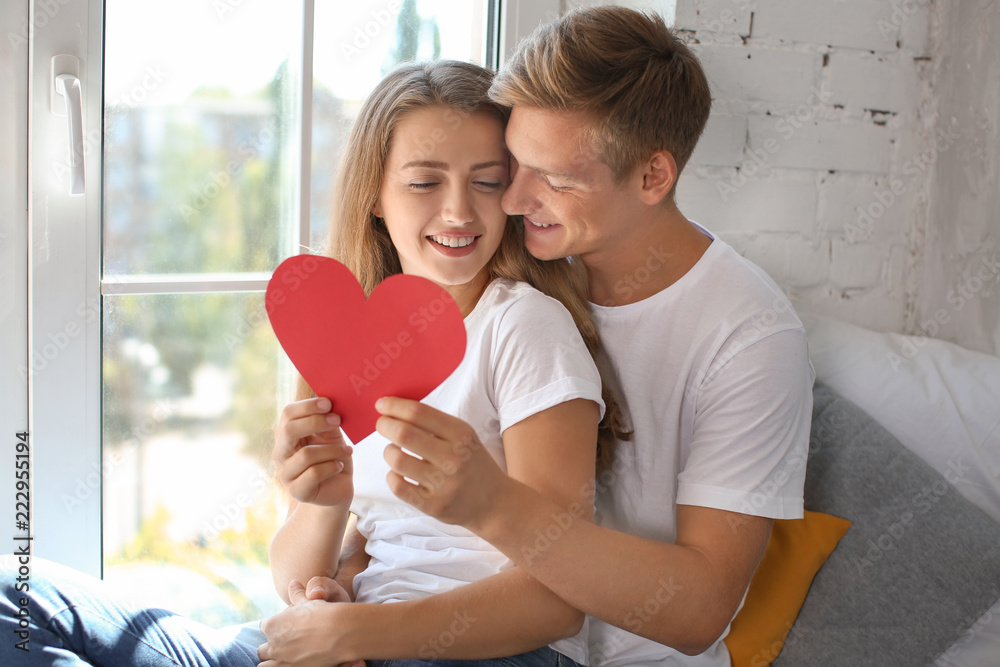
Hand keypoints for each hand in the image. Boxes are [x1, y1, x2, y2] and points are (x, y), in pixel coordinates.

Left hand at [257, 580, 363, 666]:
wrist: (339, 633)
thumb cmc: (324, 614)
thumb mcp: (309, 601)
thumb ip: (297, 594)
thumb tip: (292, 583)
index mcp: (273, 625)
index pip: (265, 626)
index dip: (274, 626)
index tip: (284, 626)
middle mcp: (273, 645)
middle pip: (263, 649)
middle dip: (271, 646)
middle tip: (286, 642)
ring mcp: (281, 660)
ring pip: (264, 664)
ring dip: (272, 660)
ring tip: (285, 657)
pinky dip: (280, 666)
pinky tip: (291, 663)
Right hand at [274, 397, 353, 505]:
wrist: (339, 488)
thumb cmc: (334, 458)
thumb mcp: (332, 436)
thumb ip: (328, 420)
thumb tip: (330, 399)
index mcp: (287, 435)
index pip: (288, 414)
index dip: (307, 406)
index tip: (329, 403)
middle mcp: (281, 453)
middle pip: (288, 431)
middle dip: (315, 422)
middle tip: (338, 420)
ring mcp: (285, 473)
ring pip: (306, 454)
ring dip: (332, 450)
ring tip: (347, 451)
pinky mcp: (297, 491)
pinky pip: (314, 473)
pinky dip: (332, 467)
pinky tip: (340, 466)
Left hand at [375, 397, 508, 531]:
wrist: (495, 503)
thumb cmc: (473, 464)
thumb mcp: (465, 437)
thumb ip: (435, 424)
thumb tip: (395, 410)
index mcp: (462, 435)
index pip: (419, 413)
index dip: (394, 406)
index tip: (381, 405)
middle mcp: (454, 458)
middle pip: (404, 434)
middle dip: (385, 425)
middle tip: (381, 425)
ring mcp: (444, 484)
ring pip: (397, 460)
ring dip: (389, 452)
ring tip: (393, 450)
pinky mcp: (434, 506)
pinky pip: (398, 486)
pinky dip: (392, 476)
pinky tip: (398, 472)